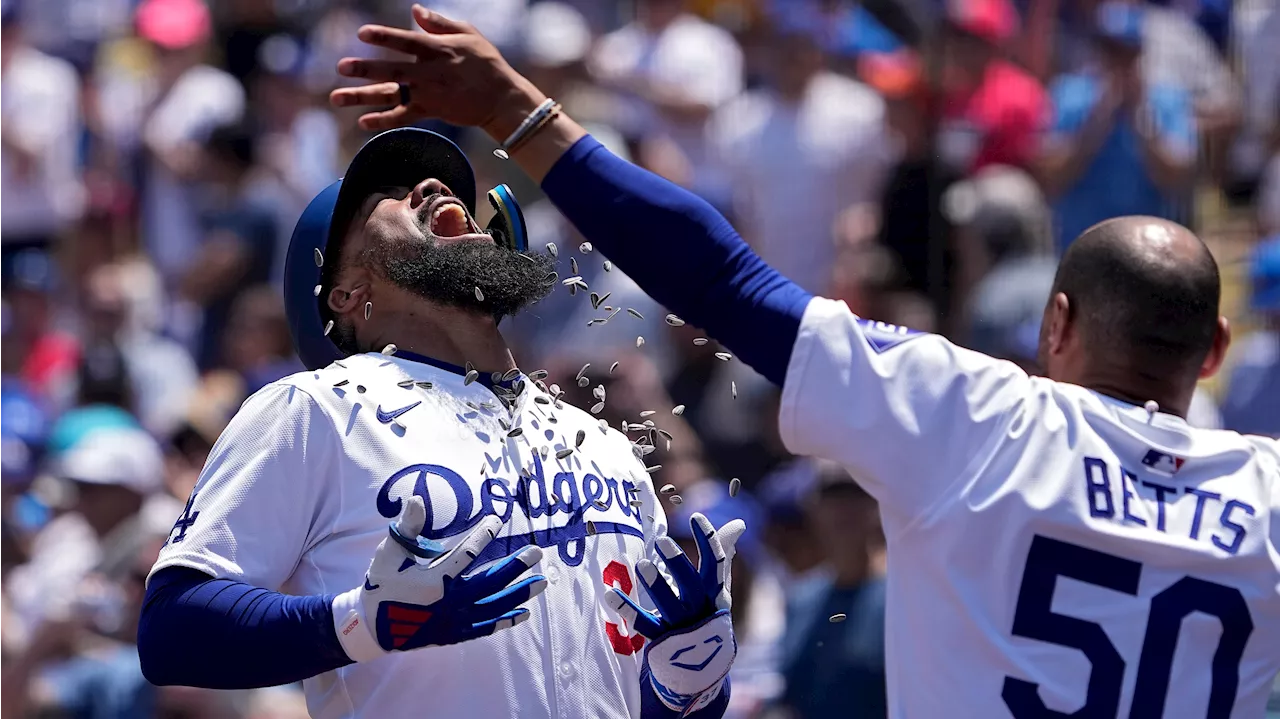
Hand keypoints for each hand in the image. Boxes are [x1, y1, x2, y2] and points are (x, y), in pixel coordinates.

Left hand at [330, 5, 540, 133]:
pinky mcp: (431, 111)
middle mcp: (429, 72)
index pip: (406, 41)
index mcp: (438, 50)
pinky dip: (383, 120)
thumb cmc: (486, 63)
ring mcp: (429, 93)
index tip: (362, 34)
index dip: (384, 37)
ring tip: (336, 97)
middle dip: (365, 69)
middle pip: (392, 70)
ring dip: (362, 97)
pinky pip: (403, 116)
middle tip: (341, 66)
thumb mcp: (468, 34)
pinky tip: (363, 122)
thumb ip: (439, 23)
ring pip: (391, 95)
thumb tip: (414, 11)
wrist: (502, 99)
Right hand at [332, 496, 546, 660]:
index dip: (483, 535)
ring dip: (519, 593)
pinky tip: (524, 613)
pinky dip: (505, 620)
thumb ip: (407, 527)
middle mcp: (448, 603)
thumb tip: (417, 498)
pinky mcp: (454, 633)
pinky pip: (486, 627)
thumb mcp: (389, 554)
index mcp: (432, 581)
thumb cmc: (381, 585)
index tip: (497, 520)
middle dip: (515, 567)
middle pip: (489, 582)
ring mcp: (453, 620)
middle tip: (536, 552)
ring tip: (542, 582)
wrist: (371, 628)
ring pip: (494, 606)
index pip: (465, 554)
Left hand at [604, 513, 746, 713]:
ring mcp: (682, 627)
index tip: (695, 517)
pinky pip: (644, 625)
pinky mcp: (663, 642)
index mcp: (716, 593)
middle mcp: (701, 609)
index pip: (716, 564)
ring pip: (669, 606)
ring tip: (642, 564)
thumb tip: (739, 524)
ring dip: (656, 585)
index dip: (708, 540)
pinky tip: (609, 594)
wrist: (706, 667)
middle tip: (661, 540)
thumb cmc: (710, 615)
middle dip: (678, 564)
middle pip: (692, 586)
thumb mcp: (719, 587)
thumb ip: (724, 555)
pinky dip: (627, 610)